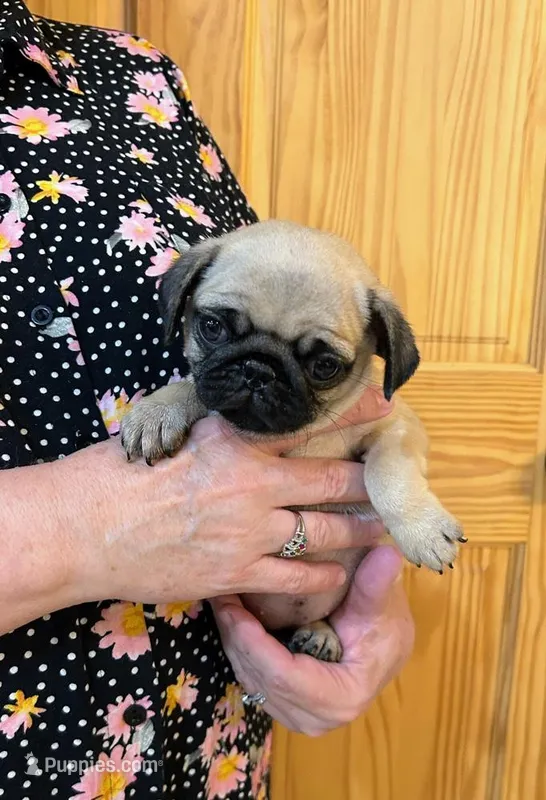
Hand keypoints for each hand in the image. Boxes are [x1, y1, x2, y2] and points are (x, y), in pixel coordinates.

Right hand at [53, 387, 391, 604]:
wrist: (87, 527)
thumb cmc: (122, 473)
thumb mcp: (172, 430)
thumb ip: (217, 424)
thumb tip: (245, 413)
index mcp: (235, 442)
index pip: (307, 423)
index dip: (350, 415)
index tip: (381, 406)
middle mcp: (252, 485)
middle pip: (329, 482)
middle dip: (367, 483)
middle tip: (392, 485)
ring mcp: (248, 533)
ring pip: (324, 532)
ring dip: (358, 531)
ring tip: (381, 529)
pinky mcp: (236, 574)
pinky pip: (295, 578)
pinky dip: (322, 577)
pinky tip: (337, 575)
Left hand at [211, 545, 413, 735]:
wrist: (382, 643)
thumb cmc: (382, 625)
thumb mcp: (380, 603)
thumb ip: (376, 584)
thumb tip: (387, 553)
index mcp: (340, 699)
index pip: (285, 677)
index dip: (255, 644)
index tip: (234, 609)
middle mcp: (314, 718)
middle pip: (261, 679)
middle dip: (236, 638)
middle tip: (220, 594)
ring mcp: (296, 714)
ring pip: (249, 678)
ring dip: (232, 640)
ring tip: (220, 598)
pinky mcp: (283, 704)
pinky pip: (251, 676)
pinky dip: (238, 646)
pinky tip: (229, 614)